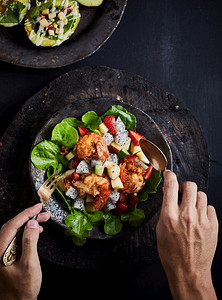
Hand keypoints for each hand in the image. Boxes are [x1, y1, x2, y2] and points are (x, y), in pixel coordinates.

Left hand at [0, 203, 49, 299]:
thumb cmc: (22, 289)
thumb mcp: (29, 264)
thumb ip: (29, 242)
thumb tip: (31, 224)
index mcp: (0, 250)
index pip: (12, 225)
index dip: (26, 213)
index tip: (37, 207)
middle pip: (13, 226)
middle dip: (28, 217)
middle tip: (42, 213)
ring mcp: (4, 252)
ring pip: (15, 231)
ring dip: (29, 224)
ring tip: (43, 220)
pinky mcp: (9, 255)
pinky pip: (17, 238)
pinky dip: (28, 232)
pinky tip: (37, 231)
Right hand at [156, 170, 217, 299]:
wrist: (188, 271)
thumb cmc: (171, 253)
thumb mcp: (160, 229)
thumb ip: (165, 209)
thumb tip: (169, 193)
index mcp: (170, 216)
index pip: (171, 186)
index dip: (169, 175)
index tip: (169, 174)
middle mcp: (187, 215)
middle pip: (190, 185)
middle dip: (185, 186)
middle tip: (183, 193)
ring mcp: (202, 220)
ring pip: (202, 195)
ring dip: (195, 198)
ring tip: (192, 209)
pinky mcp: (213, 226)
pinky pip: (210, 208)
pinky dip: (204, 210)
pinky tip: (199, 219)